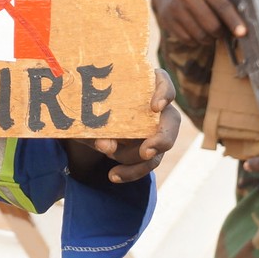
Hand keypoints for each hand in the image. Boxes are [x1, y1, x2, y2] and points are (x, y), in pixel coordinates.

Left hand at [63, 68, 182, 184]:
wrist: (87, 122)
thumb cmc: (89, 109)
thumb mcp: (86, 117)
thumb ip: (95, 127)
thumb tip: (106, 144)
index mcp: (143, 85)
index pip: (163, 82)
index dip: (164, 93)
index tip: (155, 107)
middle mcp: (156, 106)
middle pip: (171, 120)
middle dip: (162, 138)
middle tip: (146, 152)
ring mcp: (157, 128)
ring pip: (159, 147)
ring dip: (139, 162)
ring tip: (114, 171)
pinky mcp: (151, 147)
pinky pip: (148, 162)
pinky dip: (132, 172)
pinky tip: (114, 176)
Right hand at [151, 0, 245, 48]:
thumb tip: (246, 12)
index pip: (222, 6)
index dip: (234, 21)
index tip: (242, 33)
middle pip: (212, 25)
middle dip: (221, 33)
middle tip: (223, 31)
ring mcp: (175, 9)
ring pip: (200, 36)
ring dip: (209, 39)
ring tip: (211, 32)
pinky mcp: (167, 20)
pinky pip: (187, 39)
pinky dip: (196, 40)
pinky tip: (197, 31)